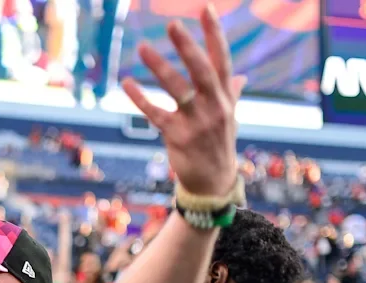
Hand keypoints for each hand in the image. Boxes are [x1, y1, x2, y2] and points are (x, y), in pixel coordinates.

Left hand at [121, 6, 241, 197]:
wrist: (213, 182)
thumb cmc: (219, 144)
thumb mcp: (230, 118)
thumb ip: (232, 94)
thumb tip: (239, 77)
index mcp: (226, 98)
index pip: (222, 60)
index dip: (214, 34)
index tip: (205, 9)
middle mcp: (214, 108)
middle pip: (202, 72)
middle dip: (188, 47)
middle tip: (173, 24)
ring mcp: (196, 123)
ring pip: (177, 90)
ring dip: (159, 67)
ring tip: (142, 47)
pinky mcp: (176, 137)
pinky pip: (155, 114)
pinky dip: (139, 98)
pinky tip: (126, 83)